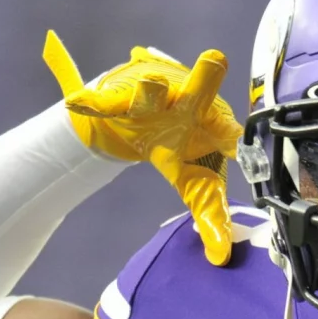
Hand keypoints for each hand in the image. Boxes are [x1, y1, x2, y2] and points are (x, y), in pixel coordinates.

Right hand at [42, 30, 242, 265]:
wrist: (144, 123)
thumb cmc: (179, 150)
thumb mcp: (197, 186)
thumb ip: (213, 219)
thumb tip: (221, 259)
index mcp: (214, 127)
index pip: (230, 134)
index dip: (235, 138)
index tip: (239, 143)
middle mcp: (188, 105)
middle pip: (200, 92)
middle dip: (206, 77)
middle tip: (216, 59)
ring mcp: (154, 99)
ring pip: (152, 91)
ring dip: (150, 89)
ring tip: (150, 84)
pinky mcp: (120, 99)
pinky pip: (104, 103)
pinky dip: (91, 104)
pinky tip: (77, 104)